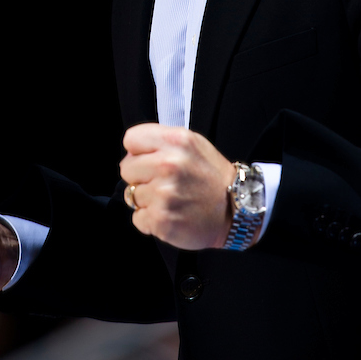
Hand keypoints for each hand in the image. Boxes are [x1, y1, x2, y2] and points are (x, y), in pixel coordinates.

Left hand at [120, 124, 235, 249]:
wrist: (235, 211)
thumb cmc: (213, 178)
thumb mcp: (194, 144)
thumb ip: (163, 142)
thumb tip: (132, 151)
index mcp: (176, 141)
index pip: (131, 139)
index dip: (138, 152)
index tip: (150, 159)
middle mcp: (169, 164)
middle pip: (126, 168)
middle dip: (141, 176)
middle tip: (164, 182)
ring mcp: (164, 193)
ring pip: (132, 195)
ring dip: (147, 200)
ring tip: (172, 199)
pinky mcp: (161, 219)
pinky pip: (137, 218)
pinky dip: (150, 220)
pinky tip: (171, 213)